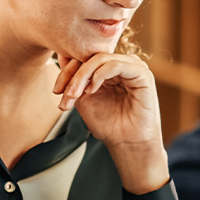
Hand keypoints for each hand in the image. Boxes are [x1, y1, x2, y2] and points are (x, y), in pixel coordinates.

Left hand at [54, 51, 168, 193]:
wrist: (126, 144)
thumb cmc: (108, 124)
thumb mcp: (83, 98)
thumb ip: (74, 79)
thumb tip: (60, 55)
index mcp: (110, 68)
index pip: (85, 57)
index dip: (67, 71)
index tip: (57, 91)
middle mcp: (122, 64)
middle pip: (91, 56)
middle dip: (73, 75)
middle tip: (64, 94)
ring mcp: (133, 67)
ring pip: (101, 58)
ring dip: (82, 76)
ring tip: (75, 95)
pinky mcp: (142, 74)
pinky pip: (115, 64)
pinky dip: (99, 75)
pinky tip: (92, 90)